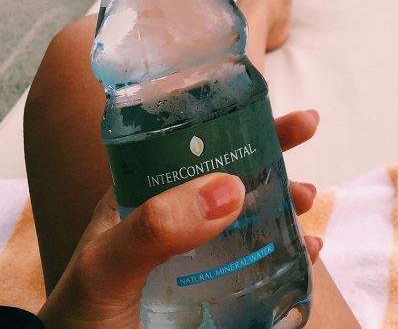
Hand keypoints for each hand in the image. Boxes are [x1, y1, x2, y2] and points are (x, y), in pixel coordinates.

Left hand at [39, 110, 320, 328]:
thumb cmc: (79, 322)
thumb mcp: (105, 267)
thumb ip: (154, 228)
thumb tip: (230, 187)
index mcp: (141, 200)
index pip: (187, 145)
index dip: (225, 119)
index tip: (261, 102)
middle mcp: (175, 224)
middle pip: (229, 175)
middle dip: (269, 150)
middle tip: (305, 128)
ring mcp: (199, 261)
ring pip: (252, 217)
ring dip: (284, 199)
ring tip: (306, 198)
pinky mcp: (219, 298)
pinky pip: (263, 269)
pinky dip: (291, 255)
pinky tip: (307, 251)